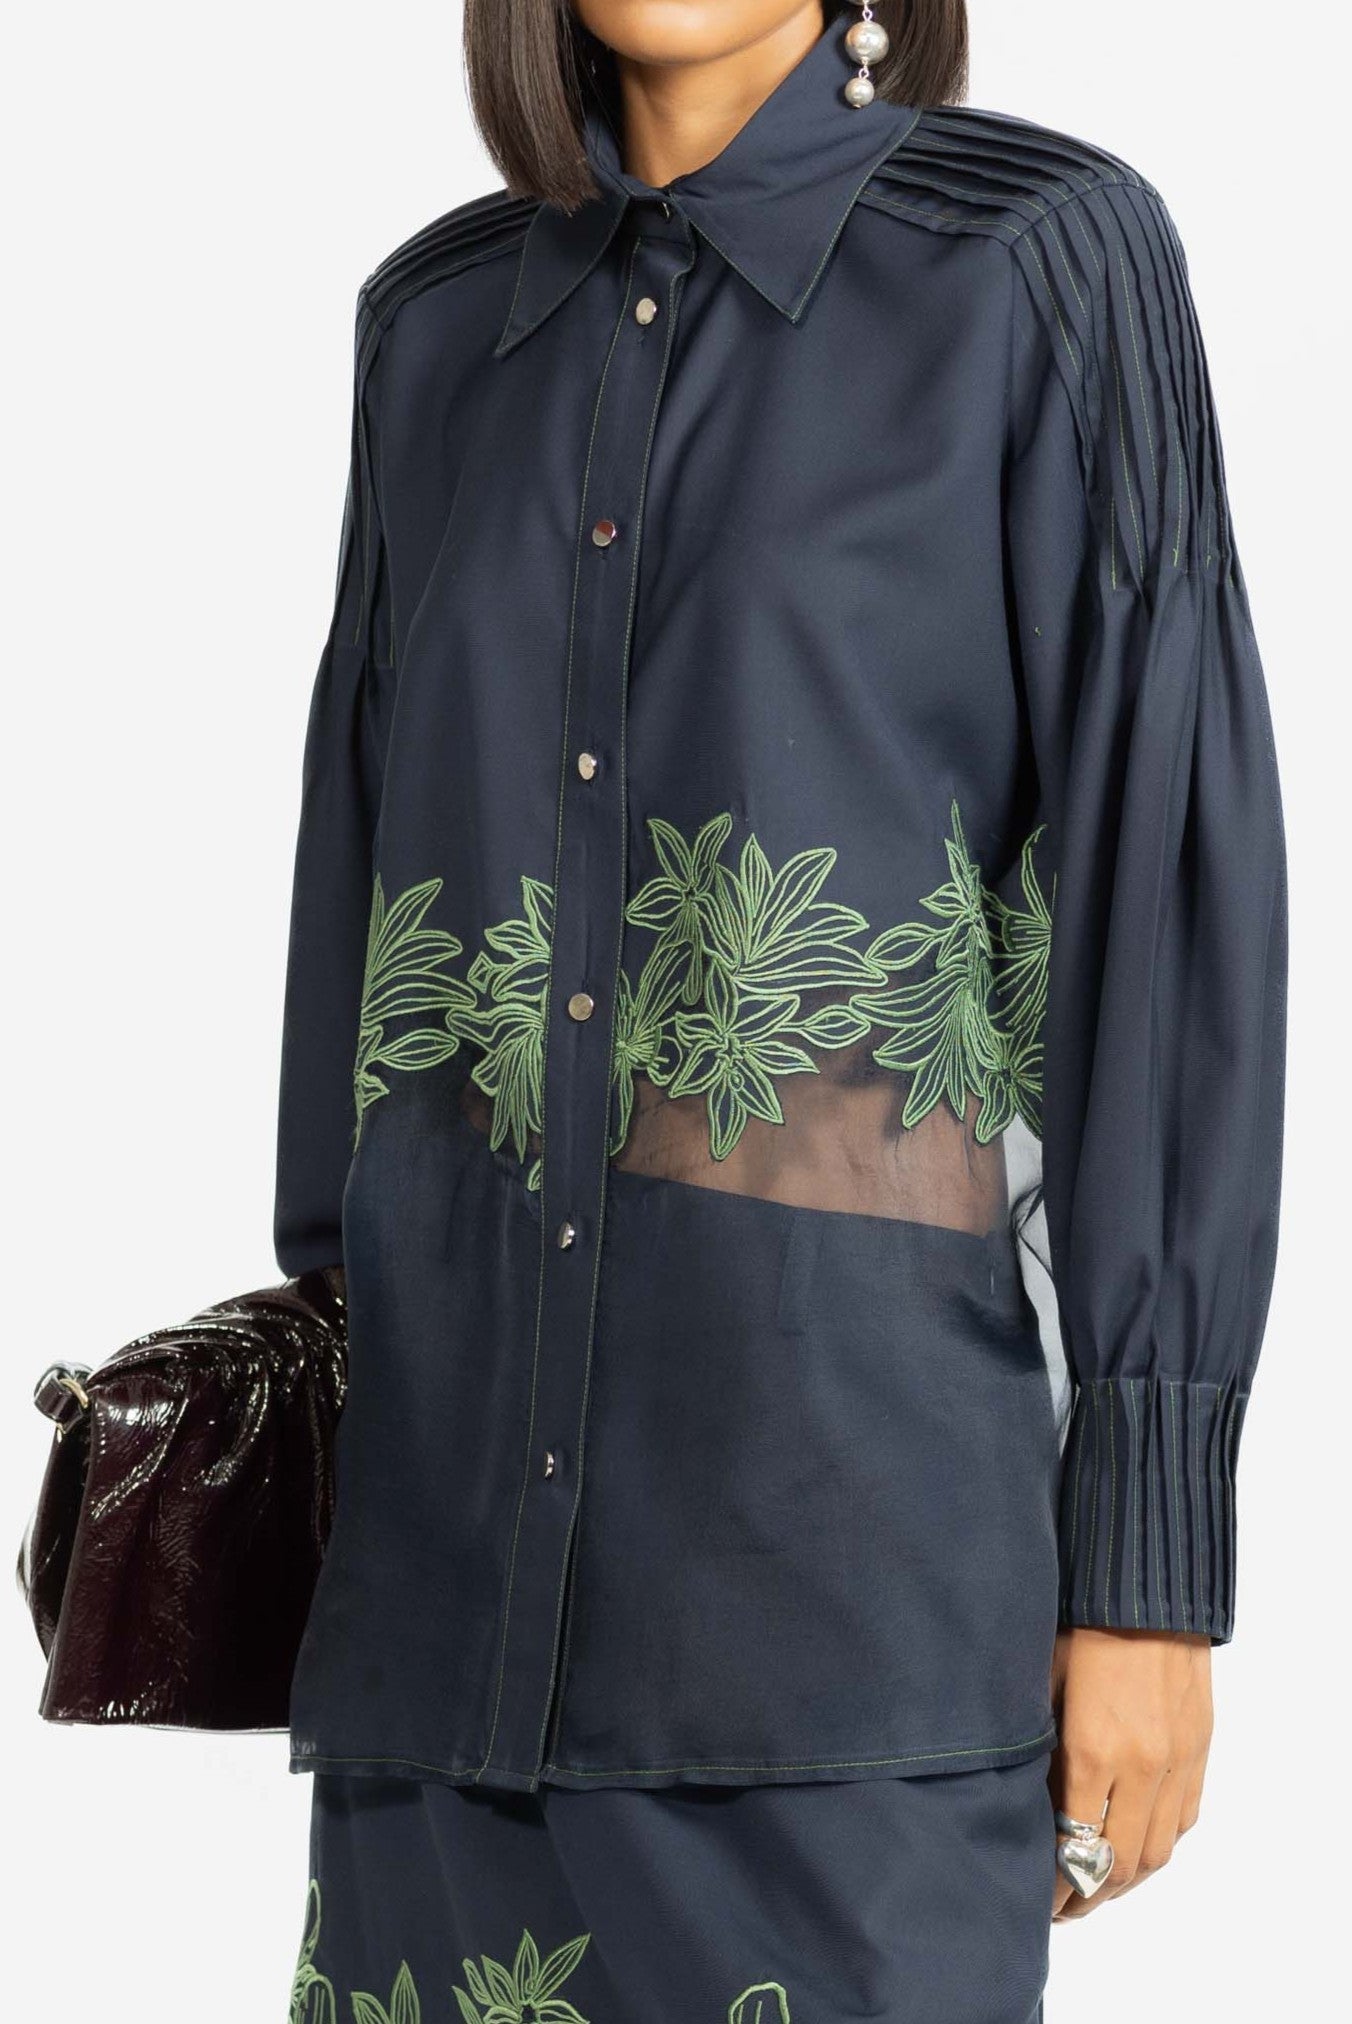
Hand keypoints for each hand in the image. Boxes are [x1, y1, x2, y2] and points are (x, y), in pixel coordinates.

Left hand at [1048, 1626, 1212, 1920]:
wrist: (1145, 1589)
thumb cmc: (1077, 1626)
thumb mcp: (1041, 1683)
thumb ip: (1038, 1747)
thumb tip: (1023, 1802)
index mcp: (1093, 1750)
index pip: (1076, 1847)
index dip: (1057, 1882)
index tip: (1037, 1897)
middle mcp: (1141, 1766)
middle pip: (1119, 1863)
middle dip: (1088, 1895)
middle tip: (1062, 1907)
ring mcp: (1177, 1760)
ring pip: (1157, 1851)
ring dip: (1126, 1879)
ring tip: (1096, 1888)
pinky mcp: (1200, 1749)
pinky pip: (1184, 1819)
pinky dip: (1159, 1845)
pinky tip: (1134, 1849)